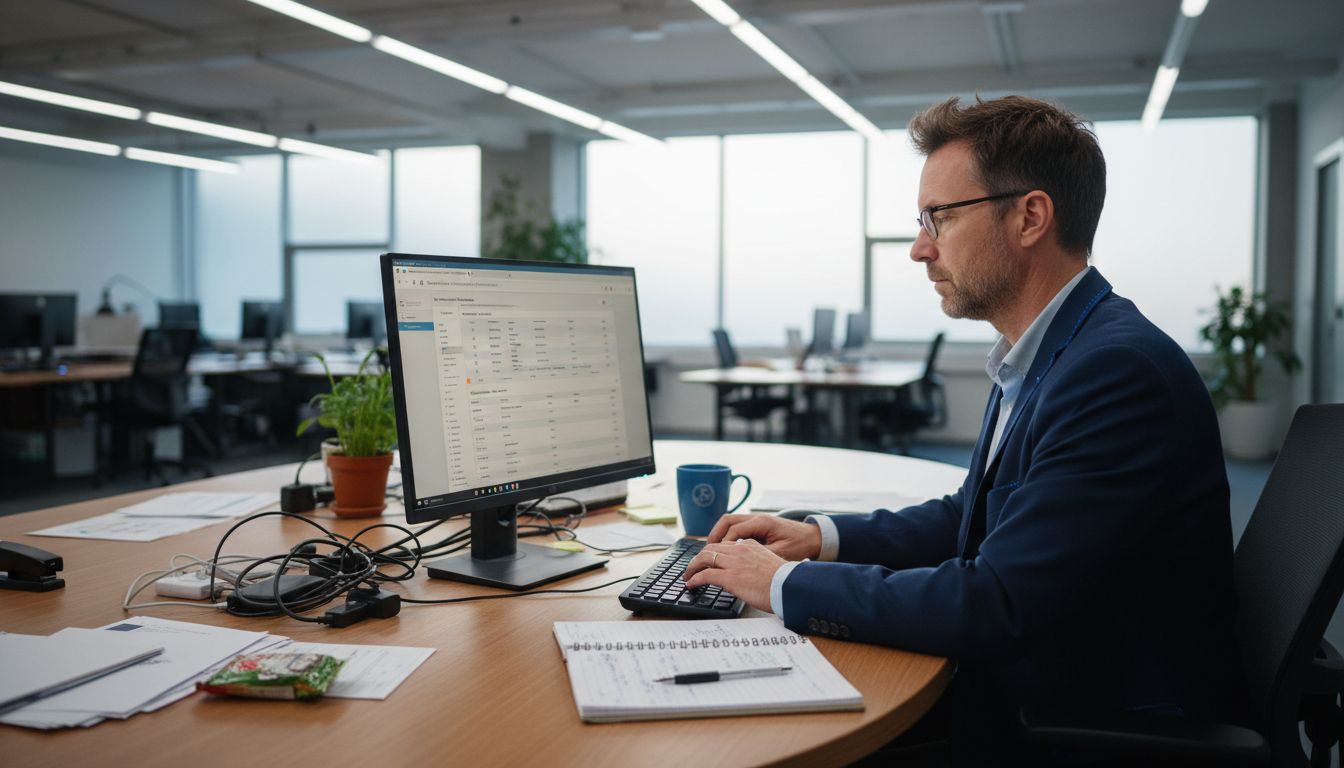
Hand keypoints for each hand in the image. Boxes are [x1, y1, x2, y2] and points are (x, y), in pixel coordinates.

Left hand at [681, 538, 782, 612]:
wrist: (789, 587)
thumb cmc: (784, 581)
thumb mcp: (768, 563)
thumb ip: (755, 563)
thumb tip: (748, 573)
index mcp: (750, 545)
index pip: (725, 545)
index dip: (713, 552)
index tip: (708, 559)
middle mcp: (739, 550)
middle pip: (711, 549)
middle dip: (699, 558)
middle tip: (693, 567)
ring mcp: (733, 563)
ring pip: (704, 559)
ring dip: (692, 567)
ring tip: (687, 575)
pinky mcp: (729, 577)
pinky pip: (705, 575)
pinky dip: (695, 579)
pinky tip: (691, 584)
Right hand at [707, 513, 821, 561]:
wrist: (815, 538)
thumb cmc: (801, 545)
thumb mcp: (781, 553)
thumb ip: (761, 556)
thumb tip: (744, 564)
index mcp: (762, 522)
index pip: (733, 530)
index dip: (721, 544)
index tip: (712, 558)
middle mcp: (757, 518)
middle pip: (727, 521)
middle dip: (713, 536)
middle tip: (704, 552)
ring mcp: (757, 520)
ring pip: (730, 523)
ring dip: (719, 536)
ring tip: (710, 552)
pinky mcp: (758, 526)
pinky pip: (737, 528)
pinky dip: (727, 537)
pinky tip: (724, 550)